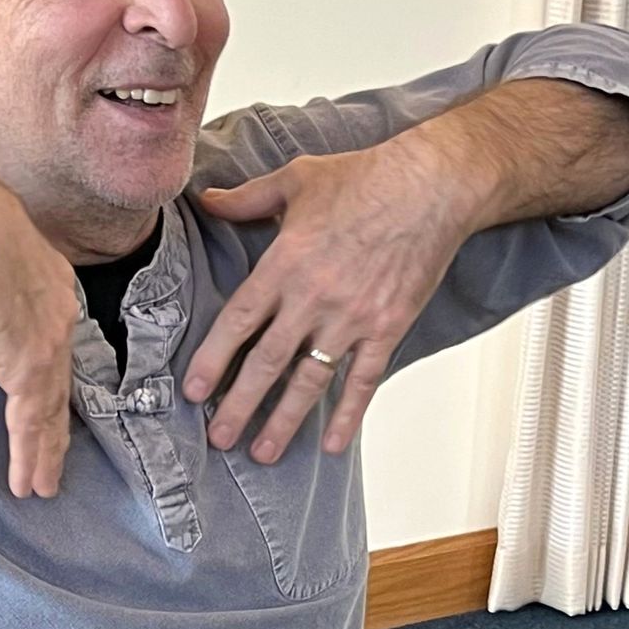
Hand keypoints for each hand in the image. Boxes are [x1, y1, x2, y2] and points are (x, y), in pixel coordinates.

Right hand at [0, 167, 80, 498]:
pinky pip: (29, 424)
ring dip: (44, 455)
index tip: (51, 401)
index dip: (54, 377)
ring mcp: (47, 343)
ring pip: (49, 413)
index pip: (56, 342)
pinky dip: (27, 456)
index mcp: (50, 281)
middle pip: (61, 385)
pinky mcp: (26, 366)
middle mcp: (60, 314)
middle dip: (58, 427)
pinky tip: (27, 482)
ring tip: (42, 486)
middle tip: (55, 460)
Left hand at [182, 130, 478, 462]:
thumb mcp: (296, 179)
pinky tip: (332, 443)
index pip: (238, 321)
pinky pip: (363, 379)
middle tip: (219, 438)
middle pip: (267, 362)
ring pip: (310, 380)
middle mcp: (313, 297)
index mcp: (284, 263)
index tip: (194, 390)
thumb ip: (247, 198)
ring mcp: (352, 317)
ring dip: (284, 420)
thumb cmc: (366, 177)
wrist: (433, 185)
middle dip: (240, 405)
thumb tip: (208, 198)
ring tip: (263, 452)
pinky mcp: (387, 327)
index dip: (213, 359)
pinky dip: (348, 414)